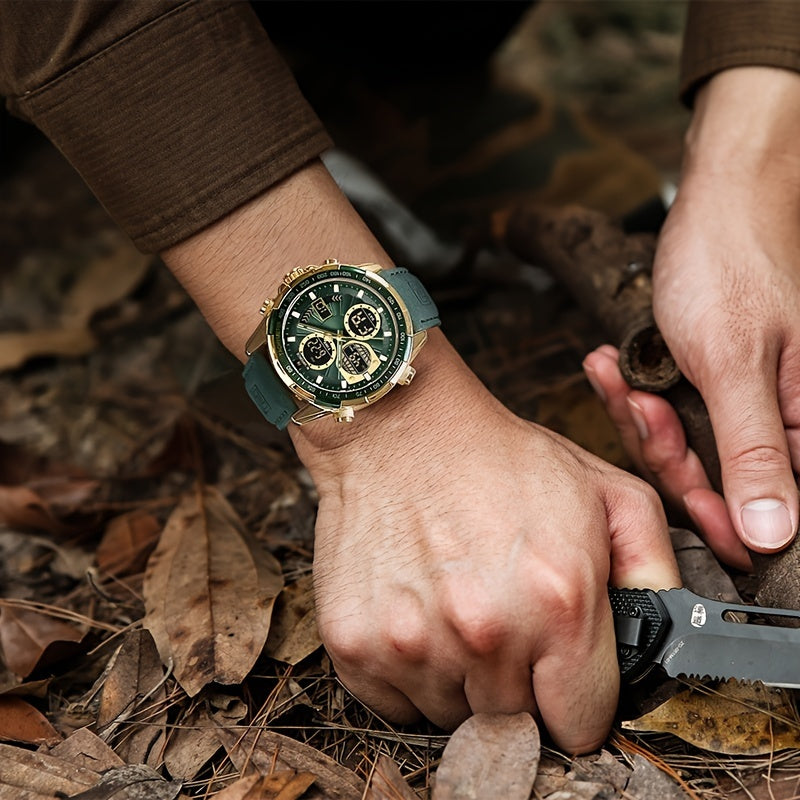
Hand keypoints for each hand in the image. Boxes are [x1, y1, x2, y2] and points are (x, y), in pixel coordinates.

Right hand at [162, 159, 679, 751]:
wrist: (397, 428)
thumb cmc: (496, 458)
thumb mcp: (603, 490)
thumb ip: (653, 570)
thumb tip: (664, 639)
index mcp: (558, 600)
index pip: (581, 724)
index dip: (575, 702)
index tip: (561, 680)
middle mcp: (485, 632)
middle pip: (515, 722)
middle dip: (517, 685)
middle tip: (504, 624)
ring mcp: (412, 643)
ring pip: (453, 716)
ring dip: (460, 679)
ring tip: (455, 611)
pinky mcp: (355, 644)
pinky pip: (396, 704)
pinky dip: (410, 677)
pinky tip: (417, 619)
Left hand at [584, 67, 799, 564]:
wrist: (716, 199)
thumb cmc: (732, 264)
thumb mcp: (737, 364)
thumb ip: (754, 449)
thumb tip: (773, 531)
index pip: (757, 500)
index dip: (713, 512)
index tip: (679, 511)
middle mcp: (774, 416)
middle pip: (705, 472)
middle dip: (658, 442)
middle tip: (638, 401)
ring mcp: (736, 397)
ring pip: (675, 440)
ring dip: (637, 411)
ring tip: (617, 373)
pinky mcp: (705, 378)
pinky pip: (662, 405)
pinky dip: (632, 388)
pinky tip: (613, 364)